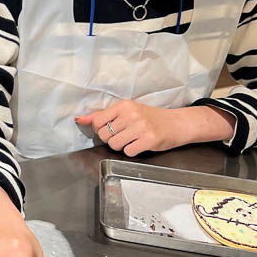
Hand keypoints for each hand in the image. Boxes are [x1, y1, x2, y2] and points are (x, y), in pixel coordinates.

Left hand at [75, 101, 234, 156]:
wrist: (177, 123)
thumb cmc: (149, 117)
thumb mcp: (127, 111)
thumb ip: (103, 116)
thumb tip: (80, 119)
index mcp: (124, 105)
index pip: (98, 121)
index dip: (101, 129)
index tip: (112, 129)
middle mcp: (132, 114)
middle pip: (105, 135)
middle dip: (111, 139)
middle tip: (124, 135)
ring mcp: (141, 127)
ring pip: (114, 145)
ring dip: (121, 146)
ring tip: (132, 140)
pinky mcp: (149, 140)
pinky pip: (128, 152)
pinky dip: (132, 151)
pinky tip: (140, 144)